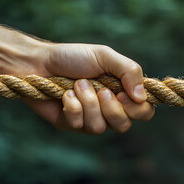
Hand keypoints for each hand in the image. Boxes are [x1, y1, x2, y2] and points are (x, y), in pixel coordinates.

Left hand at [23, 43, 154, 133]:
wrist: (39, 62)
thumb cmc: (74, 57)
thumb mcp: (105, 56)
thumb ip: (129, 71)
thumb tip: (142, 96)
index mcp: (123, 92)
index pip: (144, 111)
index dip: (138, 109)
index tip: (123, 94)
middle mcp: (109, 108)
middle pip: (124, 125)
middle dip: (112, 109)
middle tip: (101, 90)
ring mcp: (91, 118)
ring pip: (100, 127)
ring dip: (88, 103)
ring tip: (77, 85)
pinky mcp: (71, 124)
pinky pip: (79, 125)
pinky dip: (73, 107)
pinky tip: (65, 95)